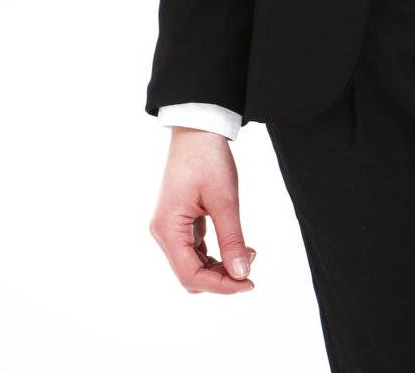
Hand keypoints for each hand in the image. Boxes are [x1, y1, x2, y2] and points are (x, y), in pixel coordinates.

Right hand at [149, 126, 256, 292]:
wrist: (198, 129)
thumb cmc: (208, 159)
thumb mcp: (225, 200)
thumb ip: (232, 240)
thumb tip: (242, 275)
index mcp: (168, 229)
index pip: (190, 275)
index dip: (220, 285)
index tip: (249, 283)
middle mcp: (164, 233)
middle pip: (190, 274)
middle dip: (220, 278)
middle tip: (251, 270)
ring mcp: (170, 227)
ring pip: (193, 264)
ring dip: (219, 267)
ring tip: (248, 253)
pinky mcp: (180, 221)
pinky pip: (195, 249)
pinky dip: (215, 254)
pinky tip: (237, 246)